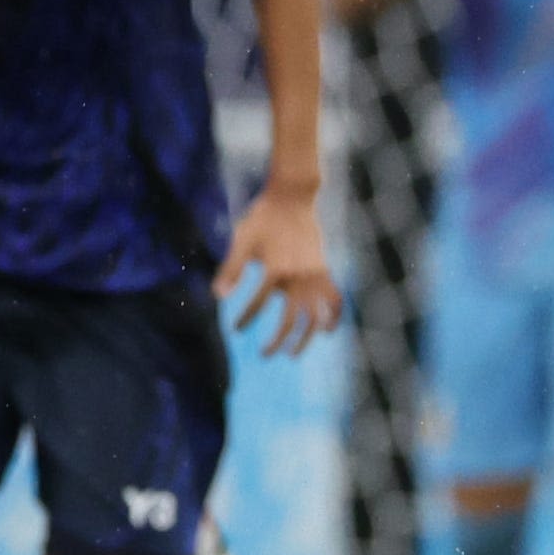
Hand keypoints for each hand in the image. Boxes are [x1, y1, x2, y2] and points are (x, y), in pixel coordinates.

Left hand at [216, 180, 341, 356]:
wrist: (293, 199)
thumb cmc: (262, 218)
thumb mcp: (241, 240)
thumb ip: (231, 269)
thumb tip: (218, 296)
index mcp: (276, 270)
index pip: (258, 303)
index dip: (246, 318)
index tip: (236, 330)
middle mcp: (298, 277)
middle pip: (291, 318)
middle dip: (278, 340)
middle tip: (265, 355)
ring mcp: (315, 275)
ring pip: (316, 315)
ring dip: (305, 337)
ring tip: (294, 354)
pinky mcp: (325, 271)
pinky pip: (335, 298)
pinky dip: (334, 315)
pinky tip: (327, 330)